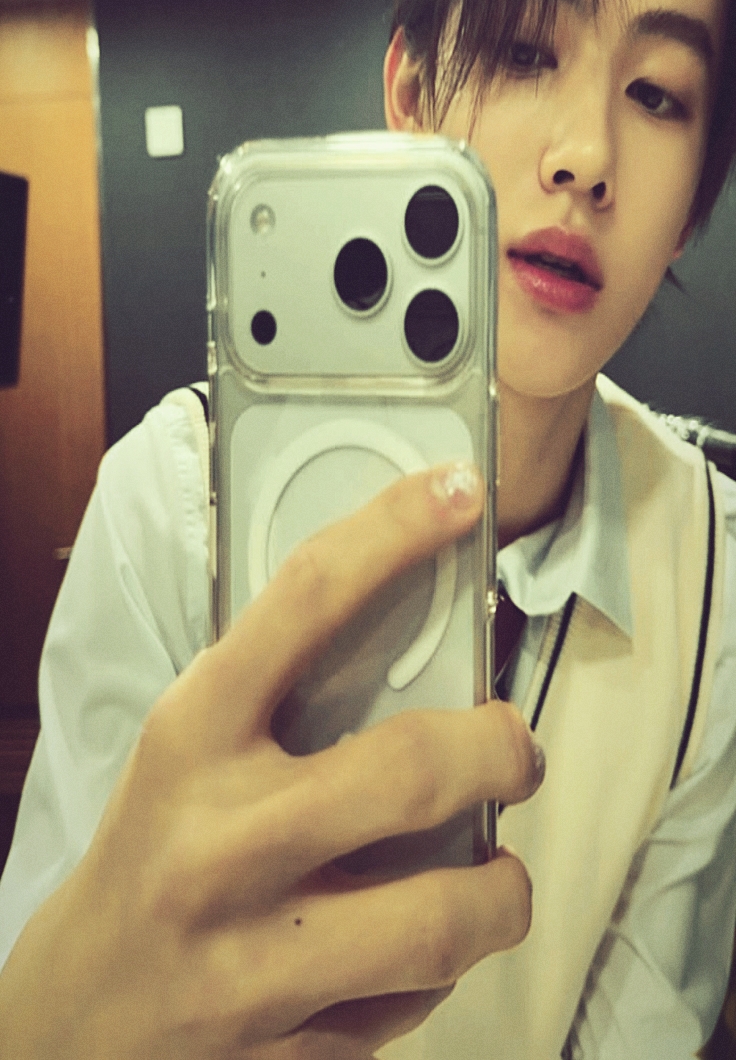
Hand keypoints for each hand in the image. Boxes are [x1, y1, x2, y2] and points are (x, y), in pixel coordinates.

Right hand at [0, 462, 542, 1058]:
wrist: (78, 1011)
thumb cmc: (151, 847)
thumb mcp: (191, 748)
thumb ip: (283, 696)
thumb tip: (418, 628)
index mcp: (193, 736)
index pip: (304, 602)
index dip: (392, 531)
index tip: (459, 490)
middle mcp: (222, 840)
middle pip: (412, 770)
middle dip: (501, 749)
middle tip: (512, 748)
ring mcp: (255, 958)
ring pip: (442, 915)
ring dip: (501, 887)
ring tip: (496, 868)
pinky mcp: (290, 1049)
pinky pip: (415, 1001)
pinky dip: (441, 966)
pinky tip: (415, 943)